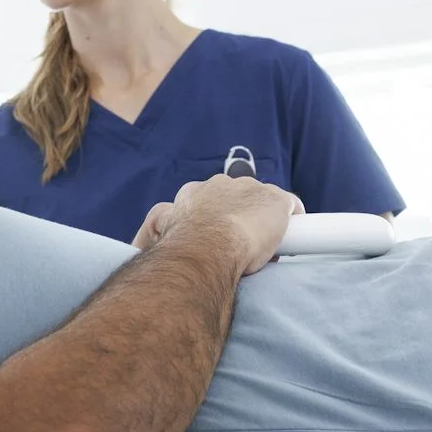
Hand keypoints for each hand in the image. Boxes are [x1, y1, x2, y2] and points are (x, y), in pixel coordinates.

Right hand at [131, 176, 303, 275]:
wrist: (208, 245)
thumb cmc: (181, 246)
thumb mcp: (158, 231)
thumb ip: (156, 229)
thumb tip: (138, 246)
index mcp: (193, 193)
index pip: (208, 202)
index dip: (214, 221)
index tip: (217, 239)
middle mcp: (222, 185)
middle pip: (236, 198)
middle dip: (239, 217)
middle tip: (241, 246)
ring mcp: (250, 189)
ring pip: (262, 203)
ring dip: (263, 222)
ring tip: (264, 247)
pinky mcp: (277, 200)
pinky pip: (290, 206)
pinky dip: (292, 220)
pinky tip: (292, 240)